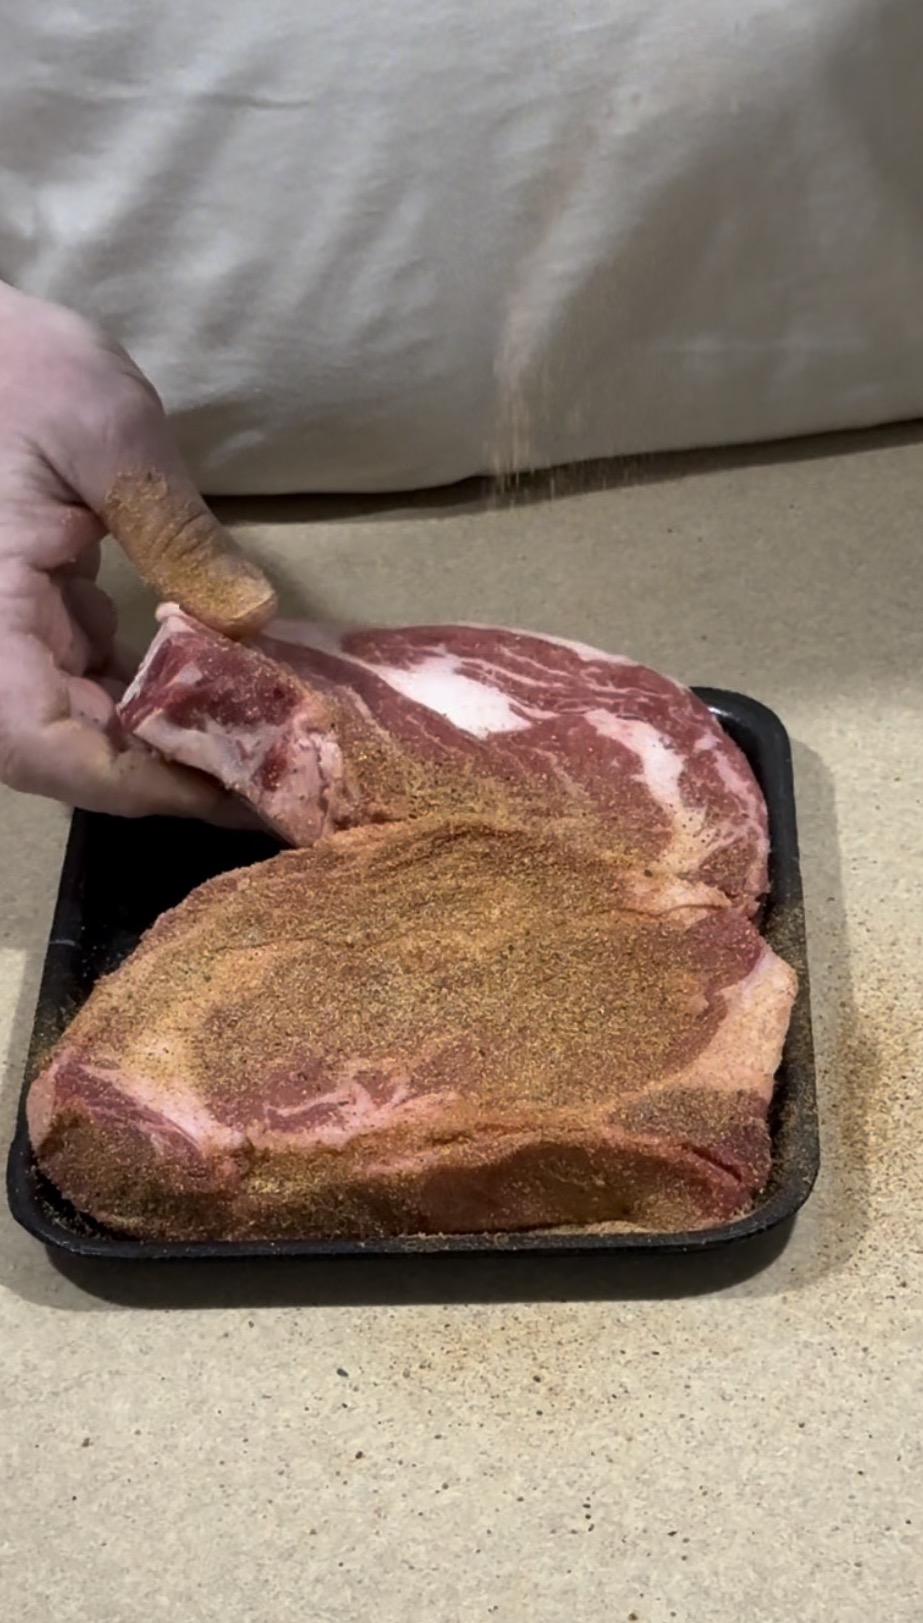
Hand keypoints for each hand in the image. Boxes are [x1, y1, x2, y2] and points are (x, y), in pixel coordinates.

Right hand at [0, 283, 275, 817]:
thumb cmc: (13, 365)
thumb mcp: (103, 430)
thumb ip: (174, 529)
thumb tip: (253, 619)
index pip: (40, 742)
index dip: (130, 780)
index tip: (224, 785)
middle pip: (68, 750)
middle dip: (170, 771)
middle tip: (276, 775)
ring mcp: (8, 635)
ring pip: (82, 725)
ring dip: (171, 737)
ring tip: (269, 740)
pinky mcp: (32, 620)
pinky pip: (89, 680)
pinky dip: (157, 690)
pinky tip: (231, 682)